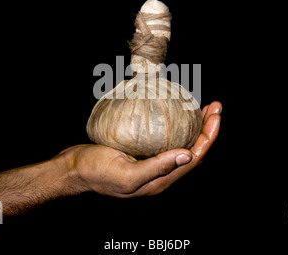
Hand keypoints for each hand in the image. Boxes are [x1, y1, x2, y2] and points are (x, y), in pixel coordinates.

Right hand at [56, 101, 221, 197]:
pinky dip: (175, 125)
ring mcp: (150, 163)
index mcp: (160, 181)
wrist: (72, 170)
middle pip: (192, 150)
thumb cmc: (95, 173)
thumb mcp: (126, 174)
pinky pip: (164, 138)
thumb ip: (157, 168)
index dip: (209, 136)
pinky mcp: (141, 154)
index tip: (216, 114)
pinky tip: (173, 113)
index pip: (194, 158)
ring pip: (180, 143)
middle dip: (207, 128)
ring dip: (194, 126)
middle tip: (214, 106)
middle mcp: (159, 174)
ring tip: (202, 107)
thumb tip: (187, 155)